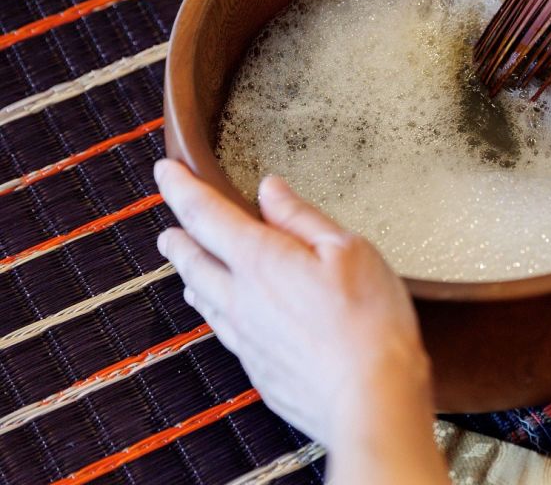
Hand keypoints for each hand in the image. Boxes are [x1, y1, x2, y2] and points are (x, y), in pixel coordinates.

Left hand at [154, 160, 446, 482]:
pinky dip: (210, 309)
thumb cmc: (368, 320)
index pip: (206, 215)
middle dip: (179, 238)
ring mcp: (245, 337)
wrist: (369, 397)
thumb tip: (269, 189)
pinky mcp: (257, 368)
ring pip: (202, 297)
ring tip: (183, 262)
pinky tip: (217, 312)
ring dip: (189, 274)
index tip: (165, 170)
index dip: (181, 188)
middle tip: (168, 226)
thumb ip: (302, 218)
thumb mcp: (348, 250)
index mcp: (261, 260)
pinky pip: (221, 329)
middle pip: (195, 260)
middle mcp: (241, 298)